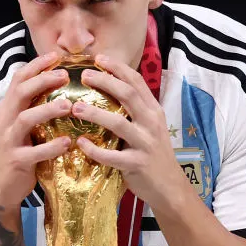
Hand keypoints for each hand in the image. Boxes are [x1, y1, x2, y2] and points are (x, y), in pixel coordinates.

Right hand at [0, 52, 72, 220]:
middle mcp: (6, 121)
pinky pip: (34, 152)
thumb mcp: (21, 127)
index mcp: (8, 109)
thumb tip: (59, 86)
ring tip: (69, 105)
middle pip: (21, 92)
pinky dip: (51, 147)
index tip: (56, 55)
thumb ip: (34, 107)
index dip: (36, 65)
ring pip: (26, 119)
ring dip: (48, 110)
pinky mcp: (16, 161)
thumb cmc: (18, 152)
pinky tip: (67, 142)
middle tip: (65, 75)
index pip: (19, 79)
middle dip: (43, 80)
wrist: (0, 188)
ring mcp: (9, 141)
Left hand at [73, 54, 187, 206]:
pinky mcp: (137, 164)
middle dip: (105, 82)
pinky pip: (112, 156)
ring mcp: (145, 143)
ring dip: (95, 114)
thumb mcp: (150, 127)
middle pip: (128, 95)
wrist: (170, 187)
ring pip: (119, 123)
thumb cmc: (153, 154)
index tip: (99, 58)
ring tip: (75, 108)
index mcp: (153, 111)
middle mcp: (151, 123)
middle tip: (84, 76)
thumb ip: (135, 109)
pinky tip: (80, 143)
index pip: (136, 82)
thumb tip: (109, 88)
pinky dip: (94, 150)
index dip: (118, 68)